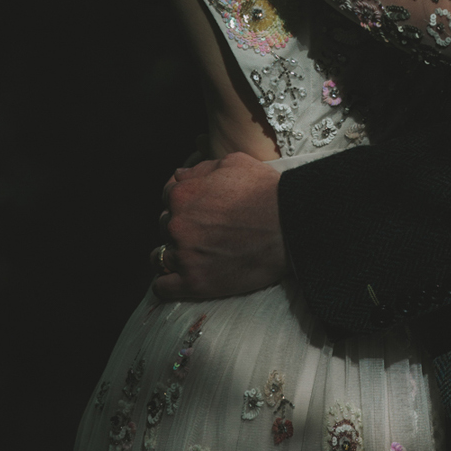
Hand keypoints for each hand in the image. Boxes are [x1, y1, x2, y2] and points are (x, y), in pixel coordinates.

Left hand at [150, 152, 285, 302]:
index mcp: (182, 193)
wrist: (290, 225)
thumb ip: (200, 168)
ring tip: (193, 257)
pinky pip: (163, 287)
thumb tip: (179, 175)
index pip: (166, 197)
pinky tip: (181, 279)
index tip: (198, 211)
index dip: (183, 202)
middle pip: (163, 226)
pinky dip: (168, 284)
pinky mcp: (194, 282)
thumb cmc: (266, 191)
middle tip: (203, 233)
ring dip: (173, 255)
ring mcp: (184, 254)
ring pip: (160, 257)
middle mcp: (177, 223)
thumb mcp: (234, 163)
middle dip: (179, 228)